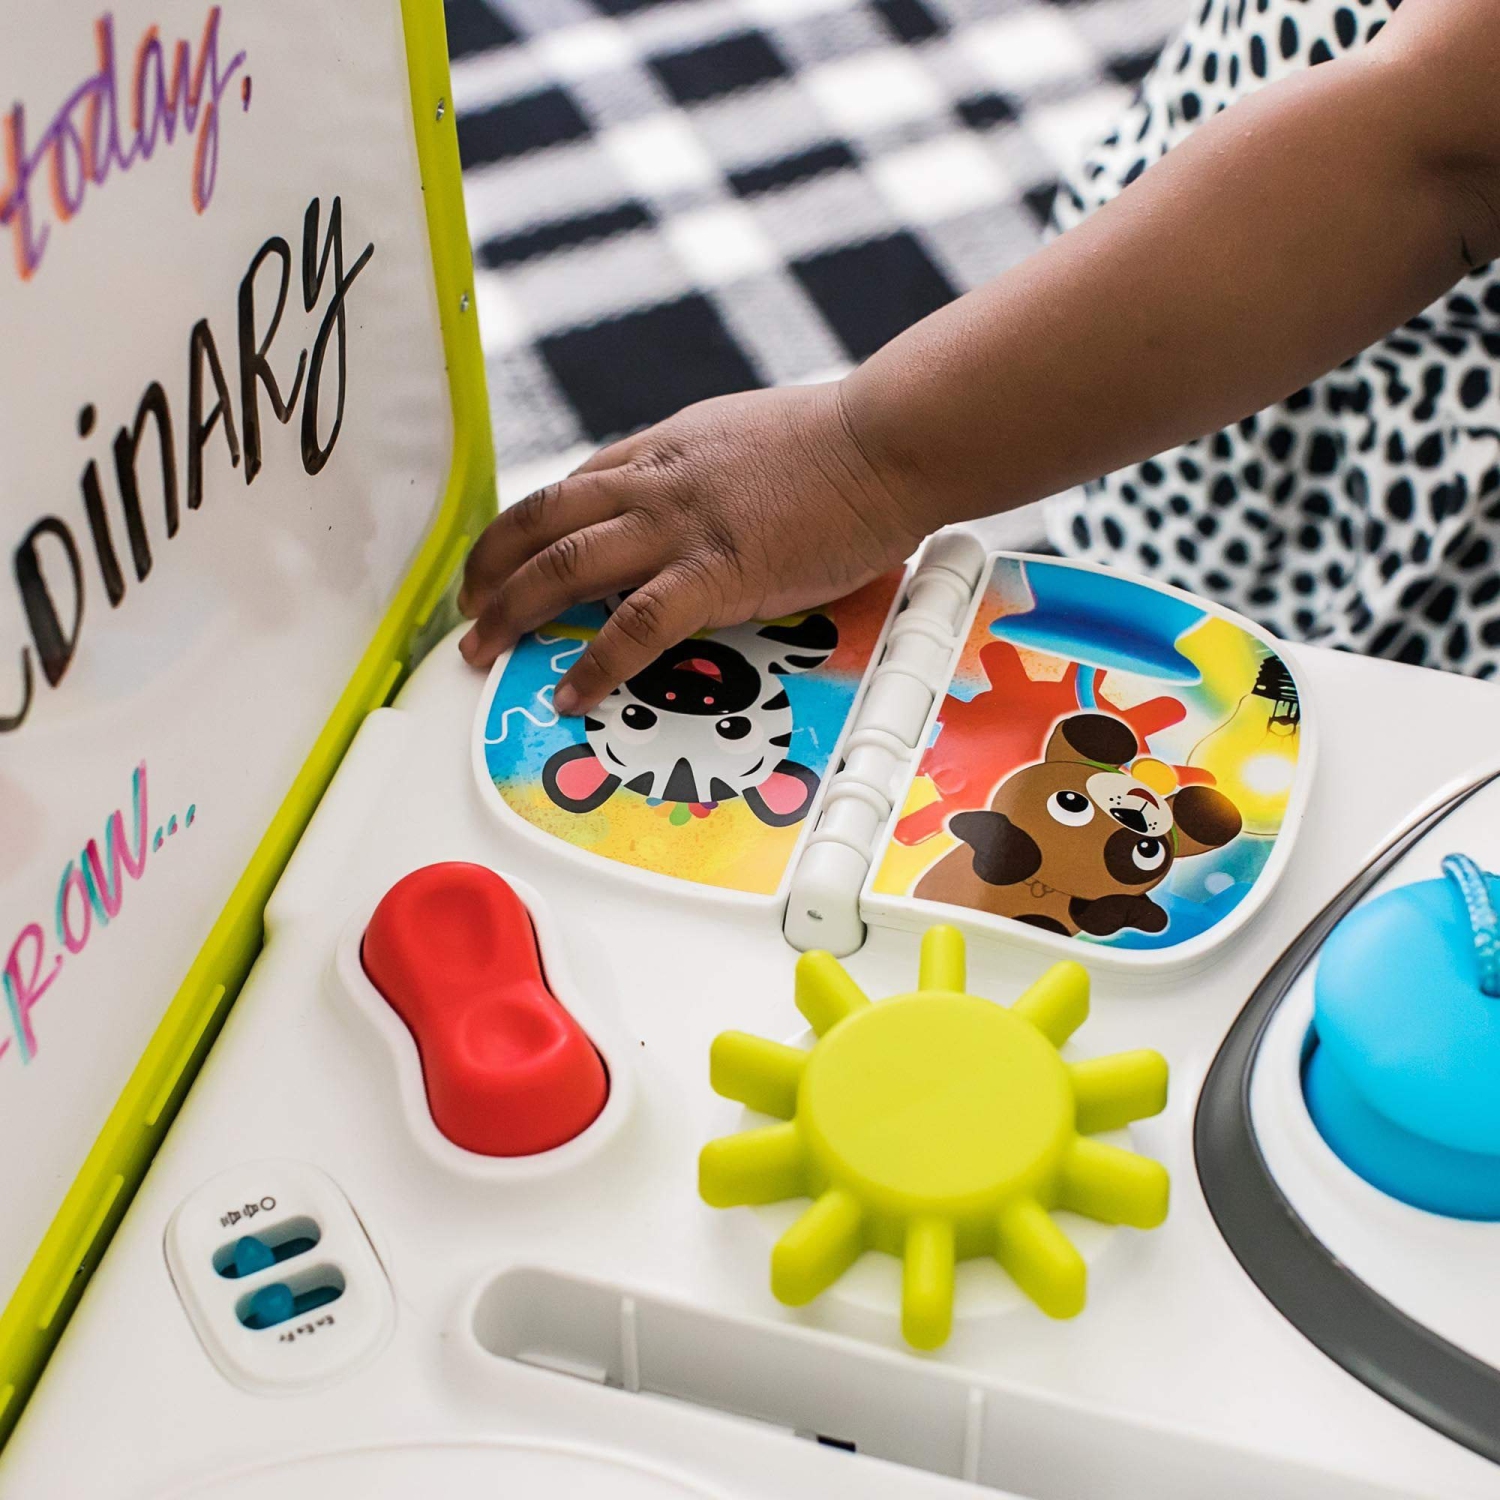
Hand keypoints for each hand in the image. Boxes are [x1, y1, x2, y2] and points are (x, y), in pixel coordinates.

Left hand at [458, 381, 925, 712]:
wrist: (886, 442)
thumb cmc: (839, 445)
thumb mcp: (747, 440)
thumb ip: (706, 474)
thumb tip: (699, 504)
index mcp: (664, 449)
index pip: (569, 488)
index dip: (524, 528)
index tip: (505, 559)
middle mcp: (655, 481)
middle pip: (542, 520)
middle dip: (490, 568)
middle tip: (467, 608)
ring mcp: (679, 525)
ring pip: (565, 565)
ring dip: (514, 610)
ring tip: (483, 650)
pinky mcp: (716, 571)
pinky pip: (634, 624)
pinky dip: (595, 661)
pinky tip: (571, 690)